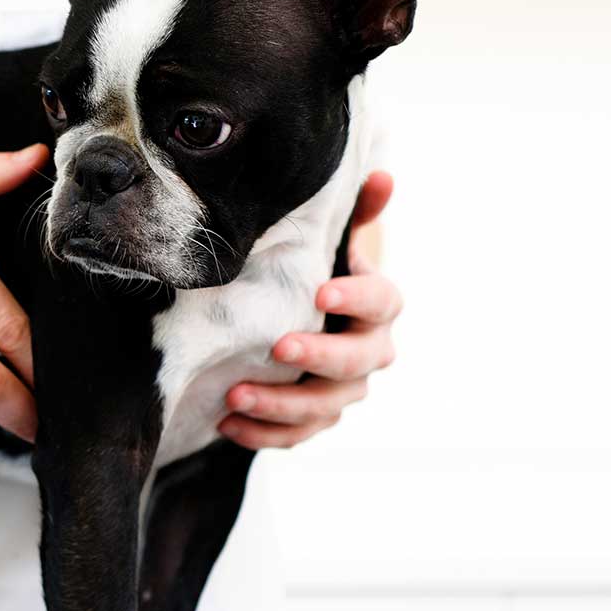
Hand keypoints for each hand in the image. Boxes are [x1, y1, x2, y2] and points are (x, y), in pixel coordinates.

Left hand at [218, 171, 400, 449]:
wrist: (303, 314)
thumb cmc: (314, 270)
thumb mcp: (330, 240)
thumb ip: (354, 212)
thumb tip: (381, 175)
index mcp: (377, 305)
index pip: (382, 301)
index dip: (356, 296)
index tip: (321, 290)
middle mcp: (370, 351)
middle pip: (357, 362)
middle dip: (318, 356)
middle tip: (279, 348)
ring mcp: (345, 390)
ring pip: (325, 407)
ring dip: (282, 406)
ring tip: (235, 397)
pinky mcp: (317, 418)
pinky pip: (297, 435)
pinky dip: (264, 435)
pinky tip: (228, 425)